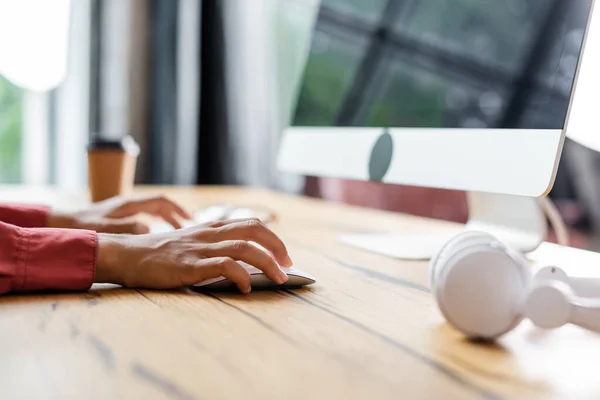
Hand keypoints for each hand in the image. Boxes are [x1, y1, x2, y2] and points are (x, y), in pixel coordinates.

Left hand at [48, 195, 190, 233]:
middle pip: (160, 205)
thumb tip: (150, 228)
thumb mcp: (106, 229)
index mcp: (129, 204)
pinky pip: (144, 216)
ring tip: (178, 231)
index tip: (189, 220)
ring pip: (152, 210)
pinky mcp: (119, 216)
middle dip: (175, 214)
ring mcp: (124, 209)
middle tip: (188, 227)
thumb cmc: (83, 228)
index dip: (177, 209)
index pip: (161, 201)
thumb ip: (128, 227)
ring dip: (166, 219)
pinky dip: (155, 222)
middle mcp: (129, 204)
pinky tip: (156, 234)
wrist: (63, 224)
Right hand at [94, 218, 293, 292]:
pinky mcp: (191, 265)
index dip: (272, 238)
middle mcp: (209, 233)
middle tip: (288, 266)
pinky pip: (224, 266)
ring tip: (280, 279)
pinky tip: (247, 288)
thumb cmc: (159, 255)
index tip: (284, 256)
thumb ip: (212, 247)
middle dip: (278, 246)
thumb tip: (241, 264)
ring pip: (245, 248)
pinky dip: (242, 276)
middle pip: (254, 230)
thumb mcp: (190, 244)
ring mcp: (201, 248)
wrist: (127, 255)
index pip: (251, 224)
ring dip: (268, 263)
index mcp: (211, 227)